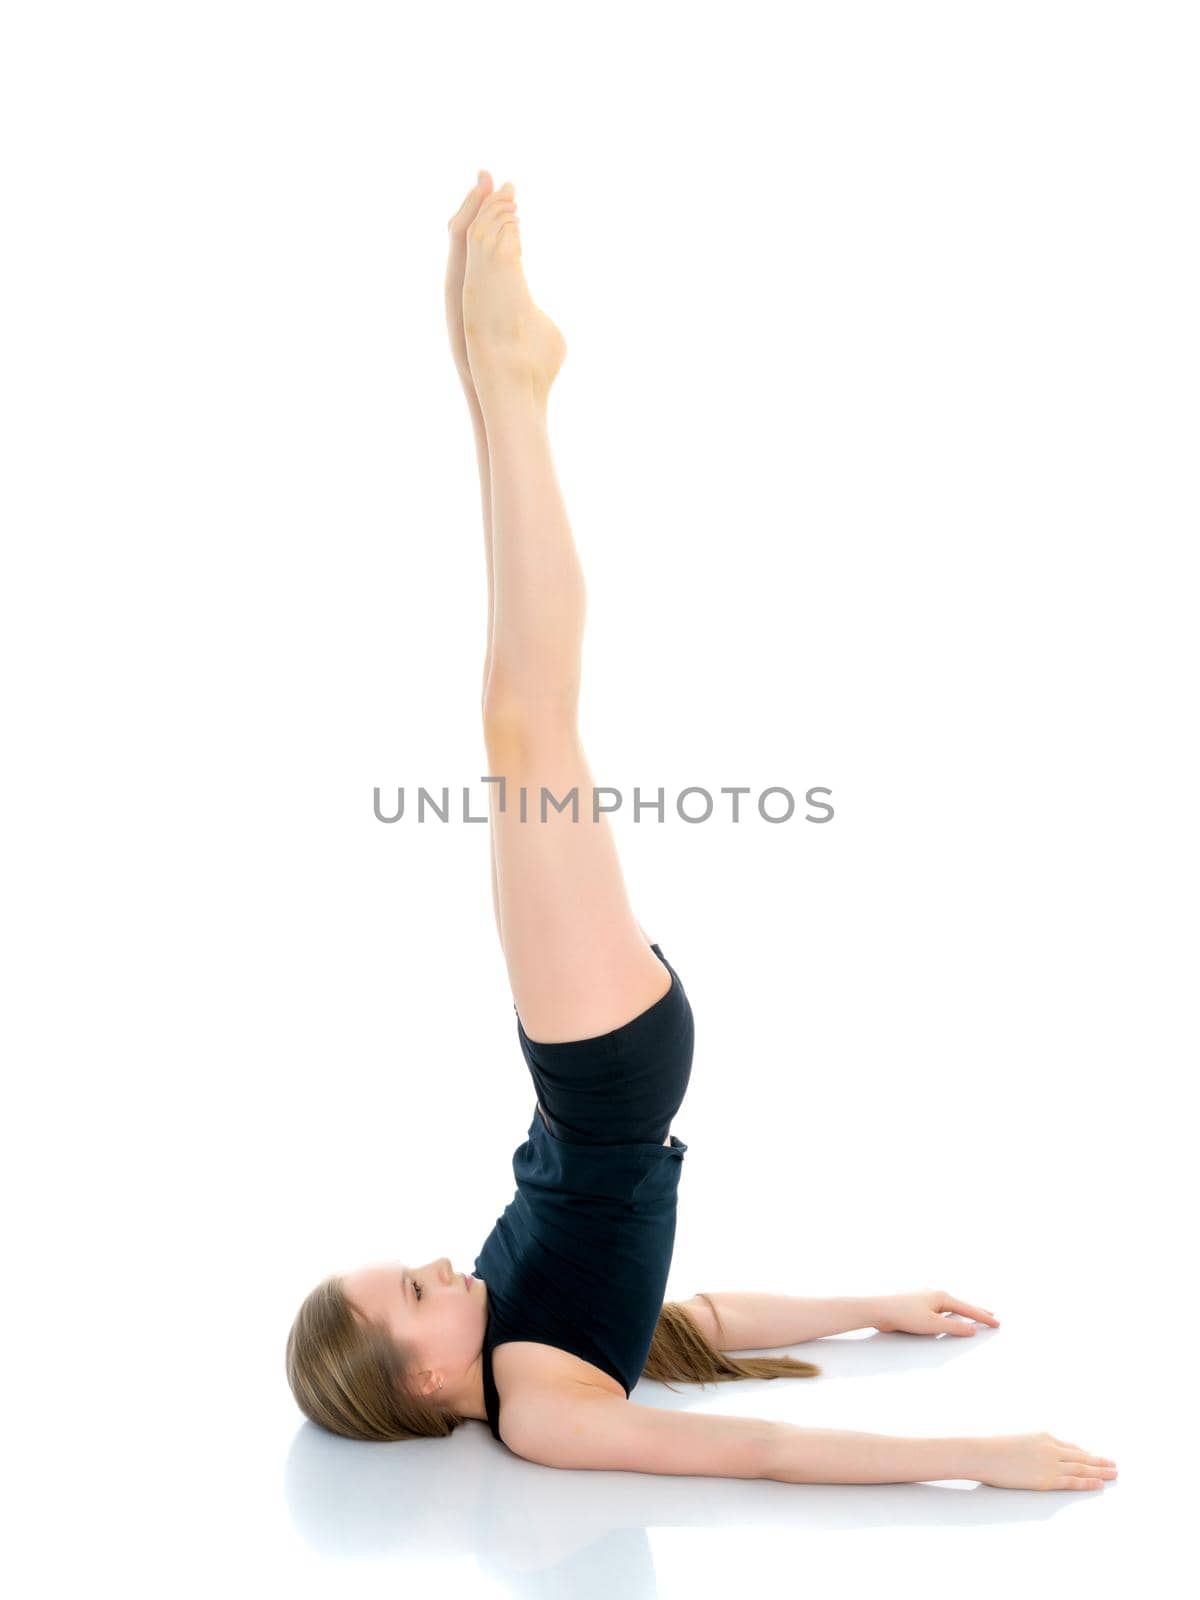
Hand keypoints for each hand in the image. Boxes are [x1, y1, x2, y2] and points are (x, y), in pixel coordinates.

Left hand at [873, 1287, 999, 1335]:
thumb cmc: (905, 1315)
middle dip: (976, 1312)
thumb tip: (973, 1329)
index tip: (998, 1323)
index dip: (983, 1317)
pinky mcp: (917, 1305)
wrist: (880, 1310)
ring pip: (950, 1307)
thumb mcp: (933, 1325)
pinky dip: (950, 1314)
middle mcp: (935, 1294)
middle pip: (961, 1305)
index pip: (968, 1309)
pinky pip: (940, 1309)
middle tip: (992, 1316)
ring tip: (974, 1316)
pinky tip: (949, 1316)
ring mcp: (926, 1298)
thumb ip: (954, 1328)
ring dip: (963, 1312)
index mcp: (942, 1297)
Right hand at [972, 1432, 1116, 1490]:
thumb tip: (1036, 1458)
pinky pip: (1073, 1481)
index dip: (1085, 1454)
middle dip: (1099, 1461)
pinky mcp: (1047, 1479)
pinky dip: (1088, 1482)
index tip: (1095, 1458)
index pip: (1070, 1447)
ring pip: (1082, 1468)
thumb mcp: (1018, 1442)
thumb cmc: (994, 1449)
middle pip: (1081, 1456)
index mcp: (1043, 1437)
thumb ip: (1033, 1448)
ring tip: (1113, 1474)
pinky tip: (1098, 1483)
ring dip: (1100, 1471)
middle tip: (1114, 1465)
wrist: (983, 1454)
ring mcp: (1050, 1464)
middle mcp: (1051, 1448)